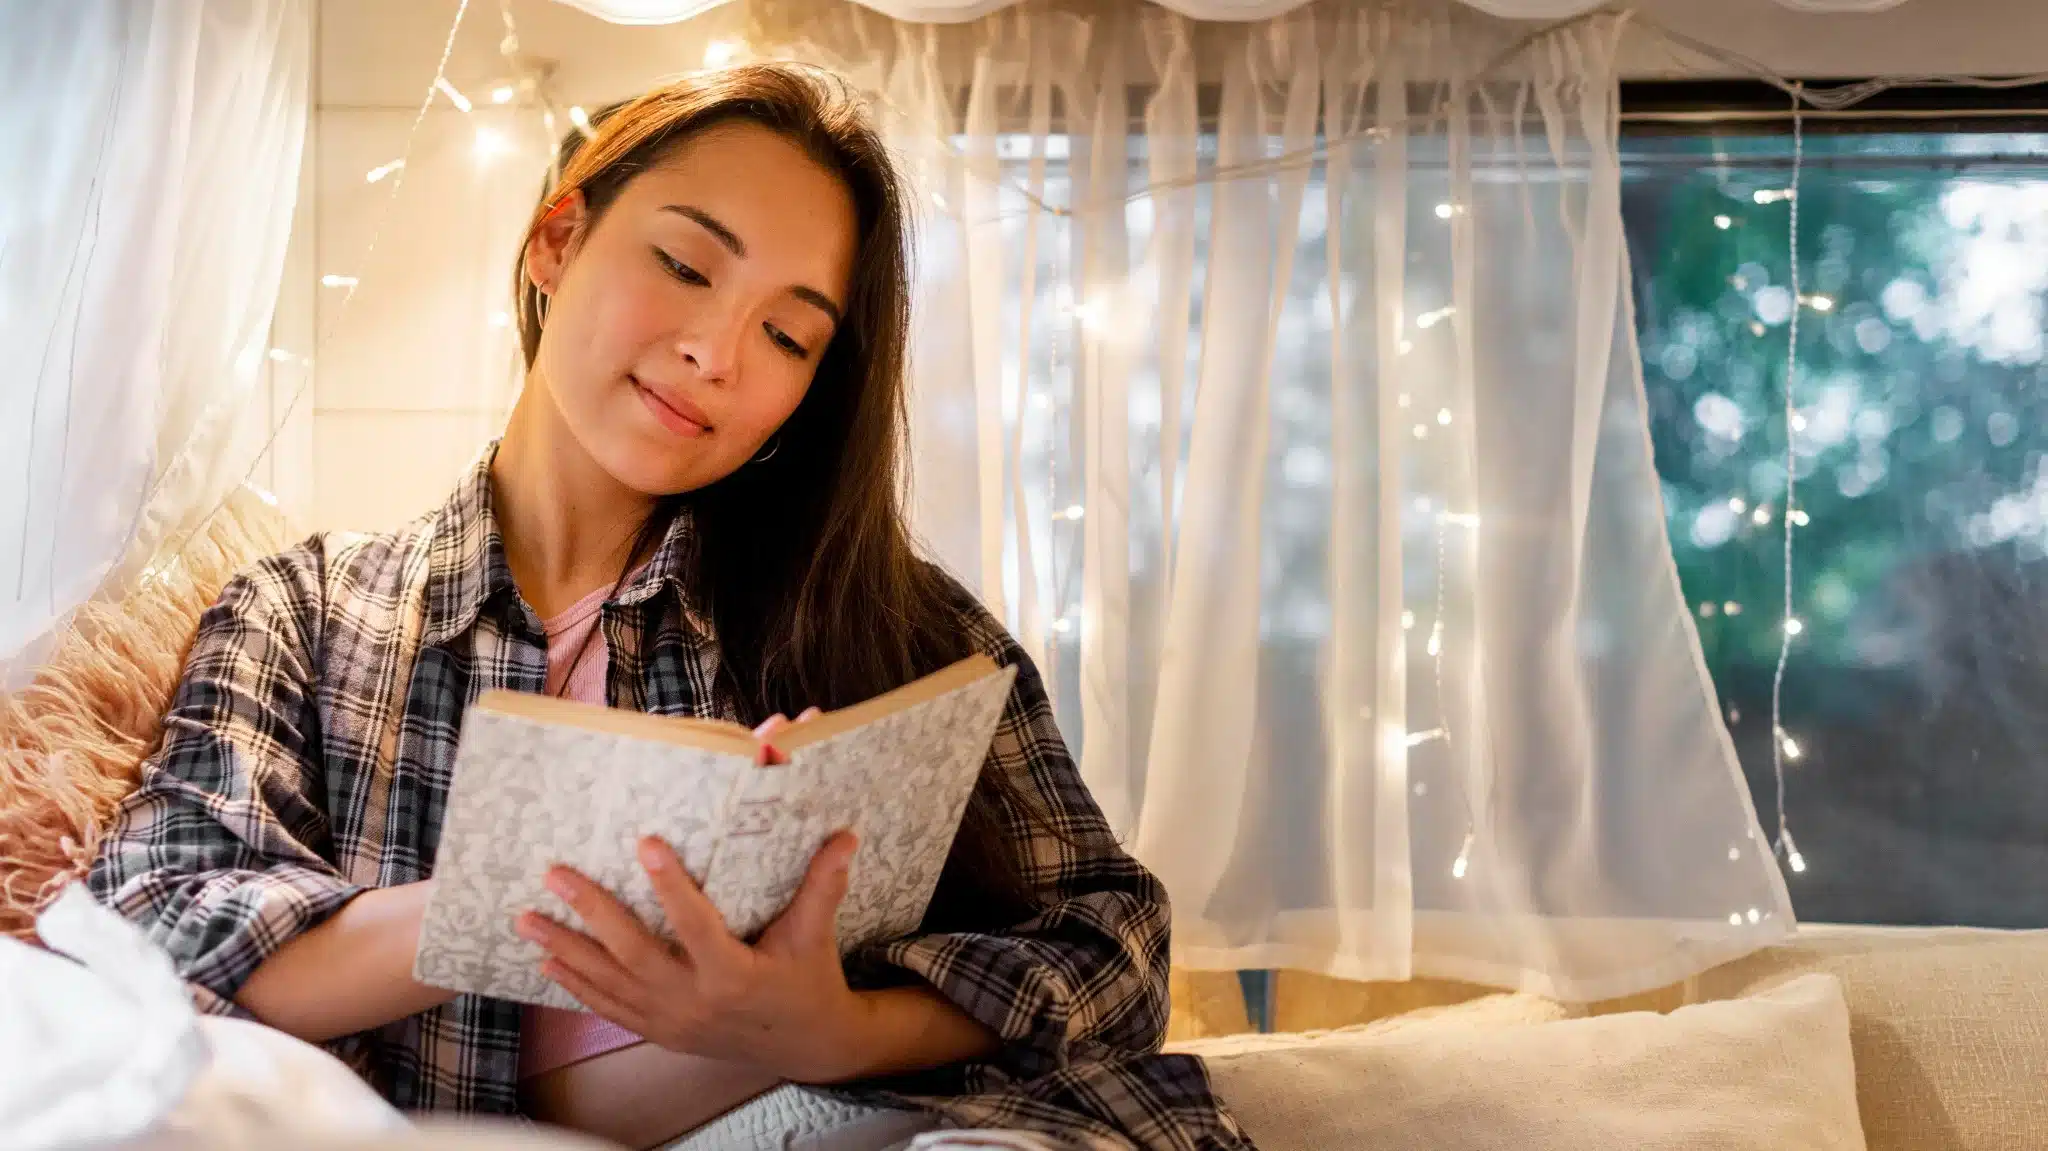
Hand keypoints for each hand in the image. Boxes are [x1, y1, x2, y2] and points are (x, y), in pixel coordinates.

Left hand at [516, 707, 875, 1082]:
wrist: (804, 1046)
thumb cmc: (808, 982)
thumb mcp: (814, 936)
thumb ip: (823, 886)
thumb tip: (845, 835)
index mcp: (734, 975)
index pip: (695, 925)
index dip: (670, 886)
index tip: (644, 845)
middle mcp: (695, 1002)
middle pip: (634, 955)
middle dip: (592, 915)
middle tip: (557, 876)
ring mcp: (672, 1021)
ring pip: (610, 984)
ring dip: (566, 949)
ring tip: (527, 917)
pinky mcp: (660, 1031)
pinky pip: (610, 1008)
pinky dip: (576, 985)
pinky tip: (546, 959)